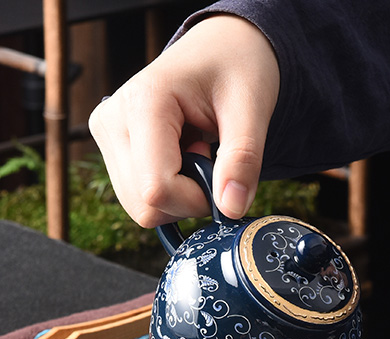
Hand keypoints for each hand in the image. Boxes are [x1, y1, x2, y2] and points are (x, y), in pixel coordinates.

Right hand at [89, 14, 279, 226]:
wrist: (220, 49)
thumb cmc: (237, 68)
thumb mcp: (252, 108)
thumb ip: (243, 159)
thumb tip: (231, 209)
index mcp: (143, 103)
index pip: (157, 189)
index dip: (197, 200)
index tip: (223, 175)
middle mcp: (112, 120)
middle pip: (145, 205)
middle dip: (189, 201)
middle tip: (212, 162)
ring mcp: (108, 136)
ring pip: (141, 207)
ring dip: (181, 197)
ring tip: (198, 152)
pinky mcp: (113, 148)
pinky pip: (142, 198)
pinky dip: (172, 192)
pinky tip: (184, 157)